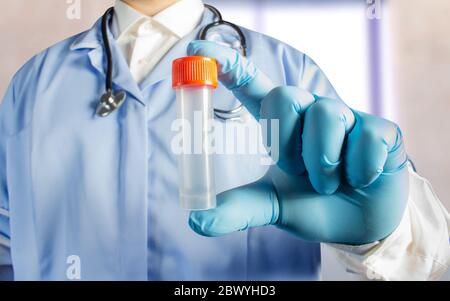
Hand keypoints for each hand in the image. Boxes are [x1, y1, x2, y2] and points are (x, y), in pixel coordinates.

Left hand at [187, 40, 408, 244]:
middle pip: (285, 96)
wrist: (360, 225)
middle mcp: (310, 112)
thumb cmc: (313, 205)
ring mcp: (347, 117)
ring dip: (324, 164)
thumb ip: (238, 209)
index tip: (199, 46)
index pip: (252, 85)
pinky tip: (361, 178)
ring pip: (327, 116)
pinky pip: (366, 137)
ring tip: (331, 183)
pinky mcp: (381, 128)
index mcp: (281, 125)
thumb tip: (197, 222)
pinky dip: (359, 170)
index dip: (228, 65)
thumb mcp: (273, 207)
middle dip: (288, 144)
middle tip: (300, 174)